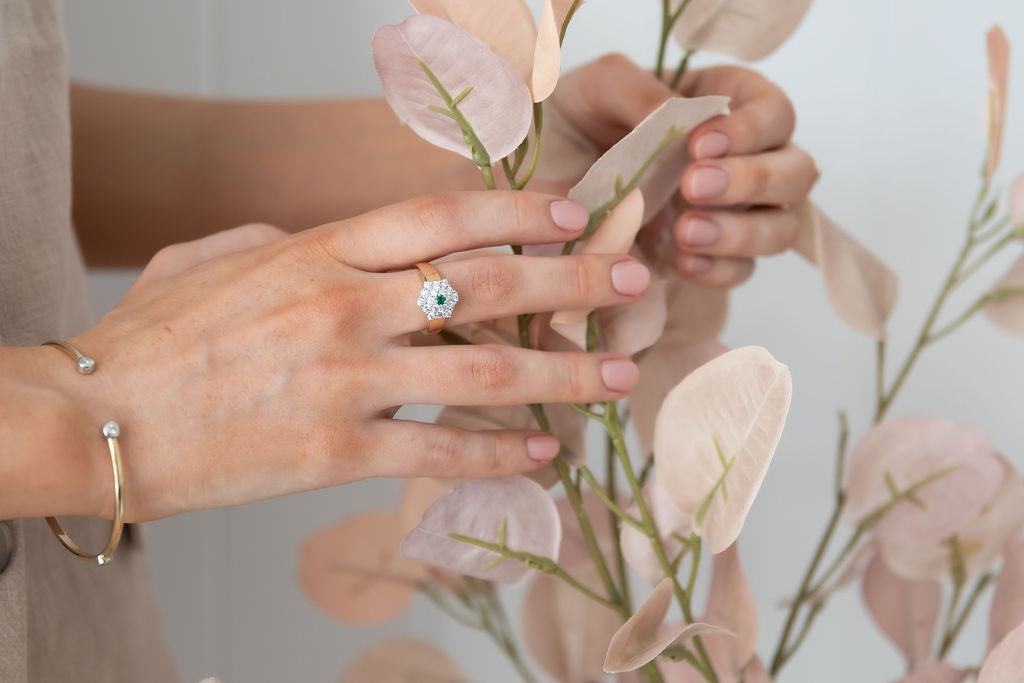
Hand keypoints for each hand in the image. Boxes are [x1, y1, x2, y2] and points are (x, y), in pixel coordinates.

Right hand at [44, 192, 649, 521]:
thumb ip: (283, 242)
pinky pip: (443, 450)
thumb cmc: (152, 336)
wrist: (96, 418)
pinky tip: (545, 450)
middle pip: (488, 282)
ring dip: (562, 369)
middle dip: (574, 279)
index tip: (574, 214)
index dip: (520, 212)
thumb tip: (326, 242)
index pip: (444, 216)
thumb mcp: (215, 258)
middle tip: (633, 282)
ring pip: (484, 368)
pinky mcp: (338, 451)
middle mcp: (347, 304)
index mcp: (320, 249)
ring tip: (616, 374)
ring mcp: (347, 379)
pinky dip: (502, 451)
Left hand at [544, 54, 817, 286]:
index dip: (749, 130)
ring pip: (780, 228)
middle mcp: (746, 160)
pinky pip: (741, 271)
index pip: (774, 113)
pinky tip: (681, 262)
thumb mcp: (596, 89)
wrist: (541, 181)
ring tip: (685, 232)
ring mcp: (736, 213)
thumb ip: (638, 93)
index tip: (698, 144)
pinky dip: (718, 270)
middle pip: (796, 173)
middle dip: (750, 181)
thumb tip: (680, 122)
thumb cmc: (576, 121)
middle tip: (692, 187)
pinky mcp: (712, 257)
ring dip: (740, 233)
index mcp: (729, 104)